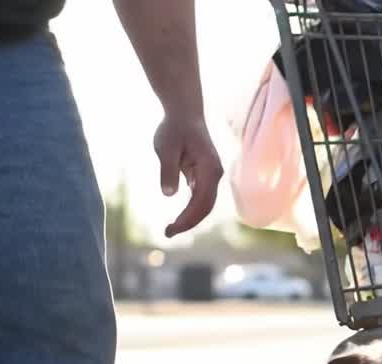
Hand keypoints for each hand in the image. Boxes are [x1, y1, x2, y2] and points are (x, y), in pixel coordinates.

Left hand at [153, 114, 222, 236]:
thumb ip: (168, 170)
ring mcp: (212, 176)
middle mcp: (215, 175)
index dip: (188, 218)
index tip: (170, 229)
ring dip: (190, 219)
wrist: (184, 113)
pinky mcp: (205, 176)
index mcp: (210, 169)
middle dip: (189, 223)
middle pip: (206, 207)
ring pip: (205, 204)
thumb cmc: (174, 128)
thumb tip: (168, 195)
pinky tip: (178, 218)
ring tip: (170, 229)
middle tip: (167, 233)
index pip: (202, 201)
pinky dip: (191, 210)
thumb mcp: (166, 147)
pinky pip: (201, 198)